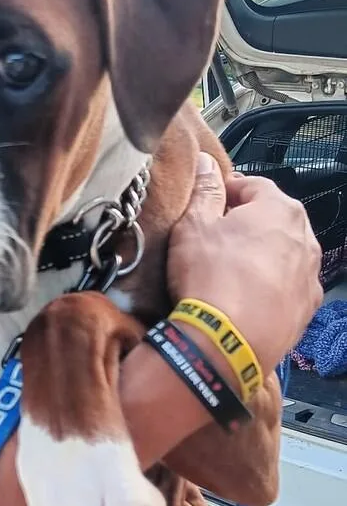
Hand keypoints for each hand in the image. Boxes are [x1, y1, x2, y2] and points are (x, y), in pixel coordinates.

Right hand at [168, 153, 321, 374]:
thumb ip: (204, 190)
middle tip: (217, 236)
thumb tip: (207, 163)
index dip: (227, 190)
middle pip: (274, 218)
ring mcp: (311, 276)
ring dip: (263, 254)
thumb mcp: (193, 226)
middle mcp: (305, 238)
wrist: (226, 342)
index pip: (254, 185)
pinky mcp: (307, 308)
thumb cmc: (209, 276)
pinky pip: (288, 285)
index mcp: (280, 209)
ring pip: (284, 253)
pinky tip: (247, 295)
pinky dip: (272, 284)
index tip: (207, 202)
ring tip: (231, 269)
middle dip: (248, 222)